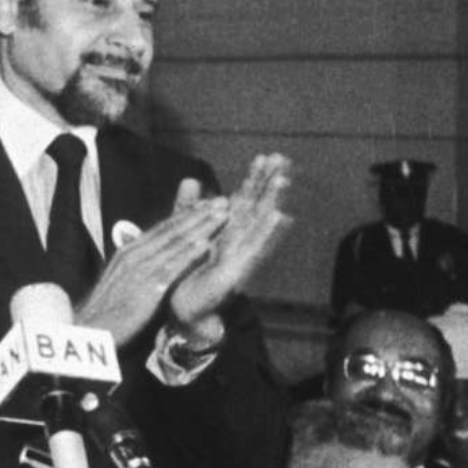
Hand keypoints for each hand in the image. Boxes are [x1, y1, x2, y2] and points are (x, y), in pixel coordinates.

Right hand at [75, 194, 228, 347]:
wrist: (90, 331)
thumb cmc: (106, 310)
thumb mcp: (120, 280)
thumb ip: (137, 266)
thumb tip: (148, 256)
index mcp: (129, 251)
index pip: (163, 228)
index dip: (187, 214)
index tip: (207, 204)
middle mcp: (134, 254)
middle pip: (172, 230)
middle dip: (199, 214)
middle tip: (223, 201)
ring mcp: (140, 270)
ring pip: (175, 244)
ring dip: (201, 227)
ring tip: (222, 215)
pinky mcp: (146, 288)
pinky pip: (172, 268)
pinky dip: (189, 255)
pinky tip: (206, 246)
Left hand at [165, 154, 292, 334]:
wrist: (183, 312)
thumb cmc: (190, 274)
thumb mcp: (188, 234)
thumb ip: (189, 208)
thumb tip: (192, 179)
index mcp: (227, 232)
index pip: (244, 200)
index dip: (255, 179)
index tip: (267, 155)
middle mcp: (238, 242)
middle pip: (257, 207)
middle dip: (269, 183)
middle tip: (283, 158)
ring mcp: (240, 257)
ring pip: (259, 224)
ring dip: (273, 201)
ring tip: (284, 180)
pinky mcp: (237, 273)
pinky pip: (253, 250)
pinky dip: (267, 233)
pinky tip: (280, 216)